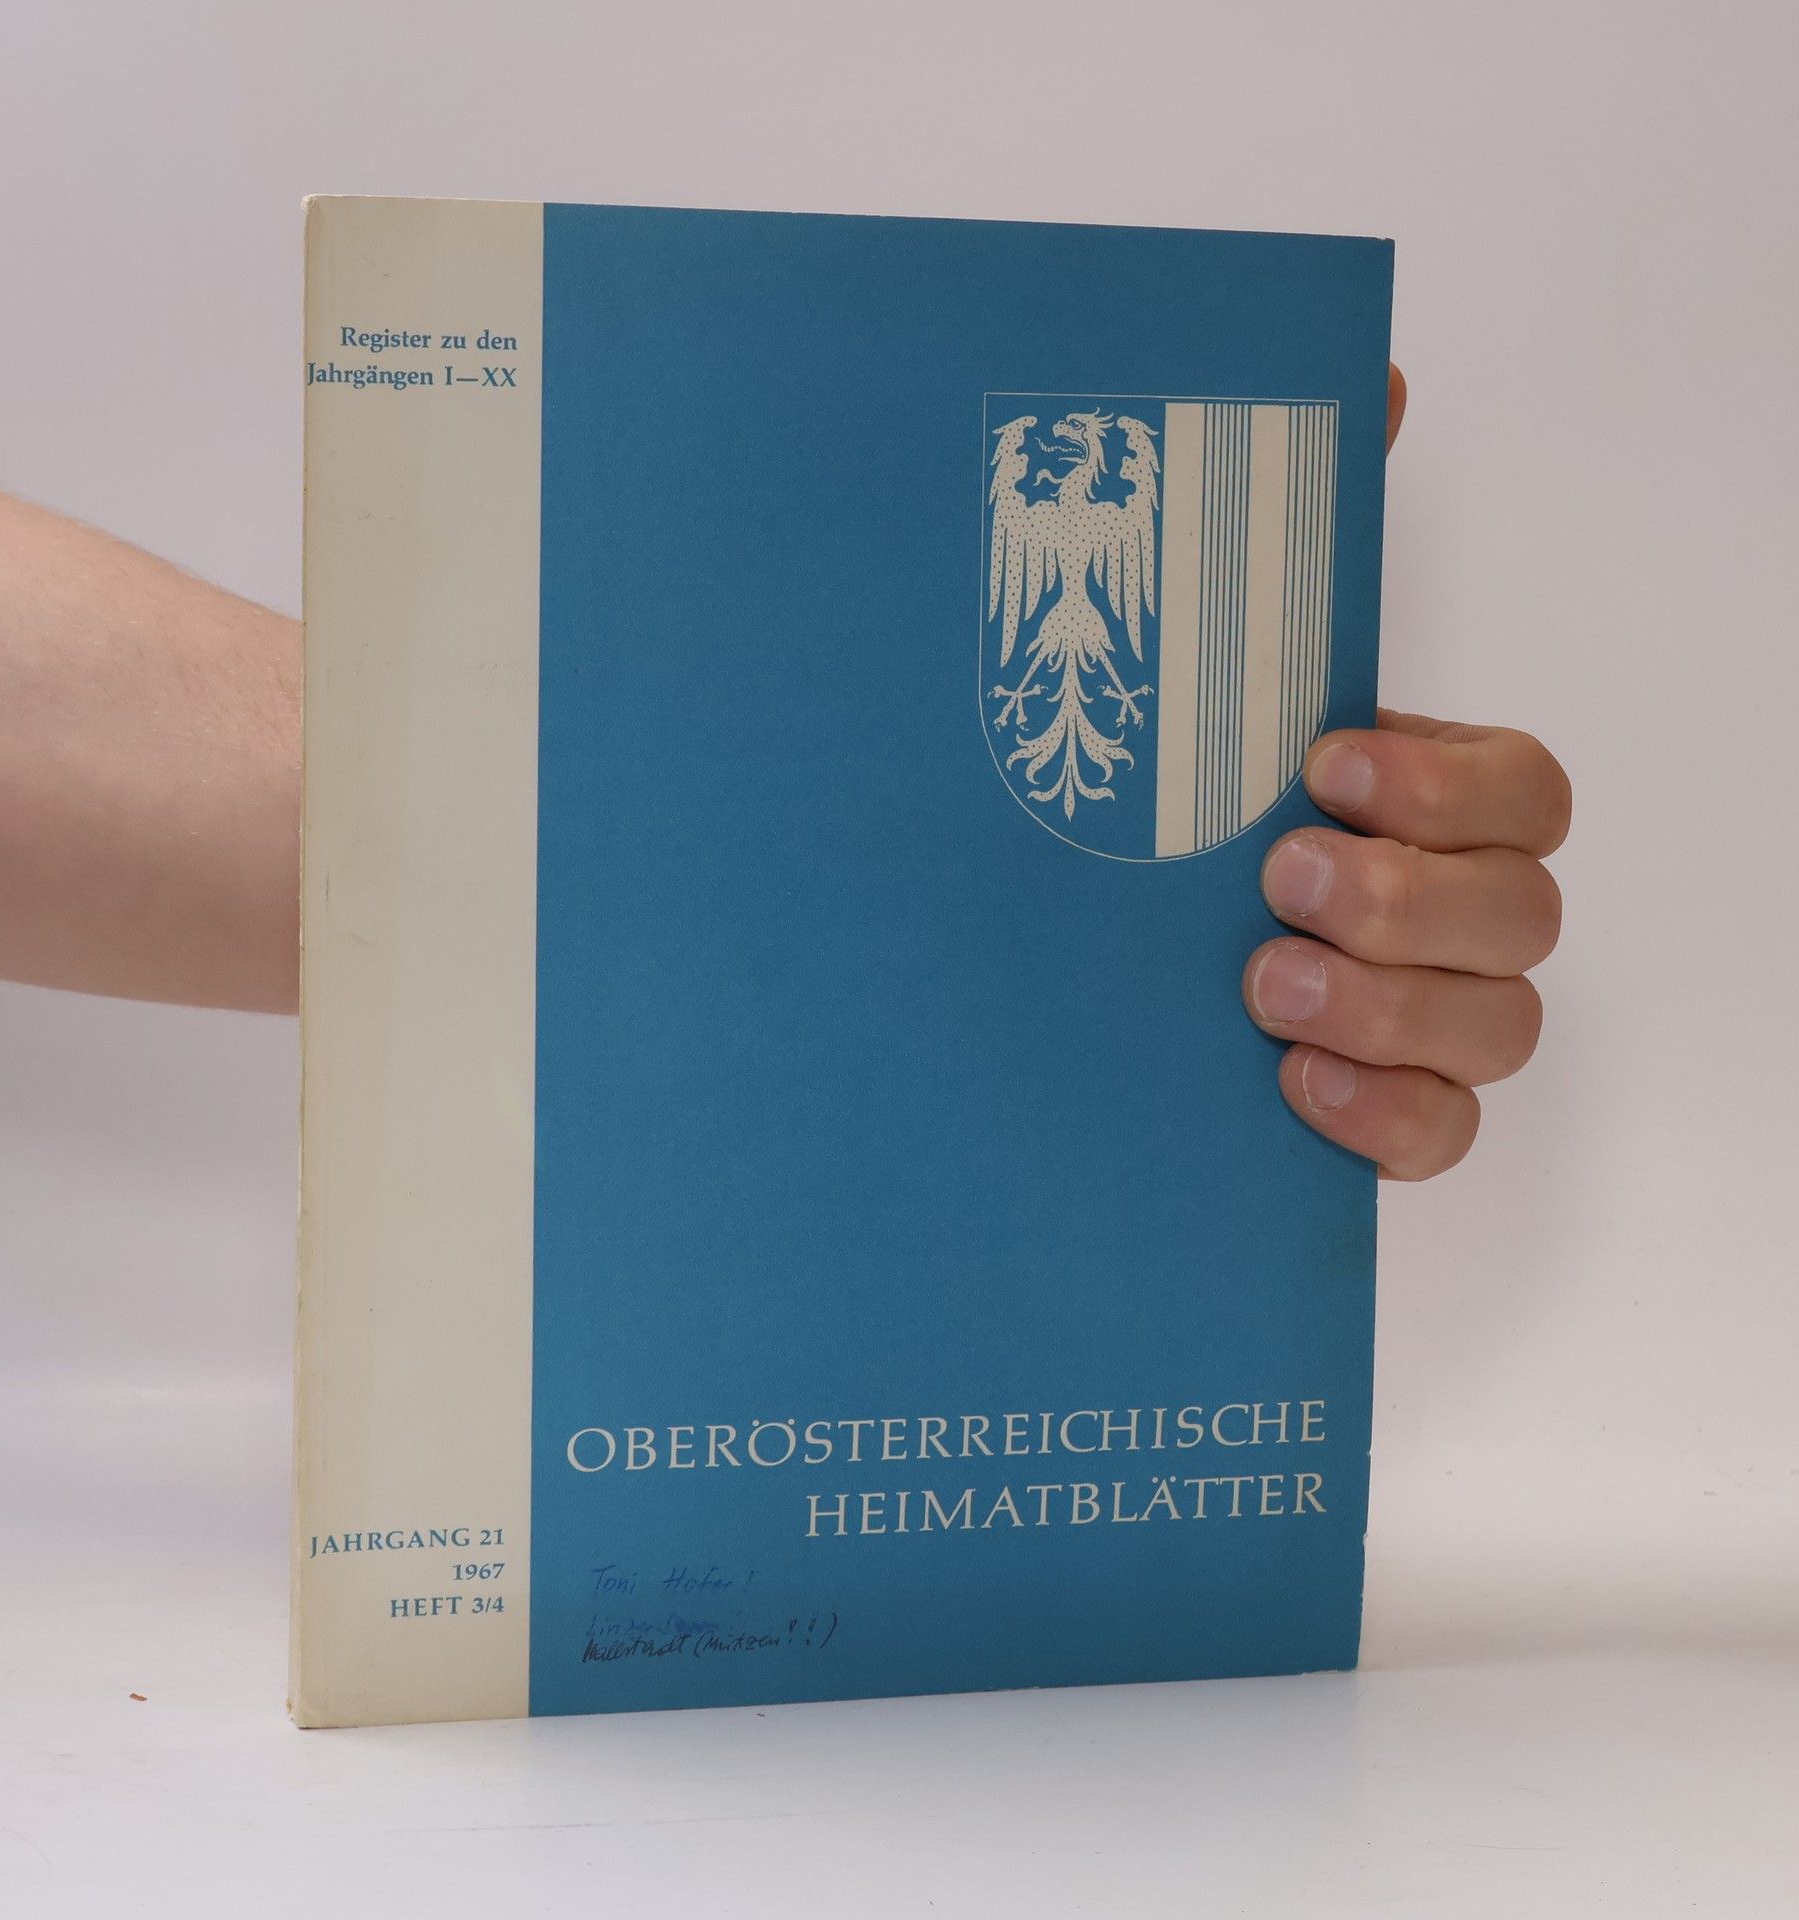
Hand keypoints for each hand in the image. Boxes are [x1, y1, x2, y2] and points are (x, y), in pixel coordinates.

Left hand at [1240, 367, 1570, 1178]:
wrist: (1060, 938)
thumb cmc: (1160, 793)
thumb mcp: (1200, 668)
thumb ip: (1289, 535)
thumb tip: (1369, 374)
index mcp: (1427, 801)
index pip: (1527, 791)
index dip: (1449, 787)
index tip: (1323, 762)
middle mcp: (1449, 907)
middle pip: (1526, 915)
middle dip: (1409, 899)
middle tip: (1280, 878)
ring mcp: (1426, 1018)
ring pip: (1501, 1029)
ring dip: (1391, 1008)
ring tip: (1263, 988)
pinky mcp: (1380, 1109)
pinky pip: (1444, 1137)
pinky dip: (1387, 1119)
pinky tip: (1293, 1089)